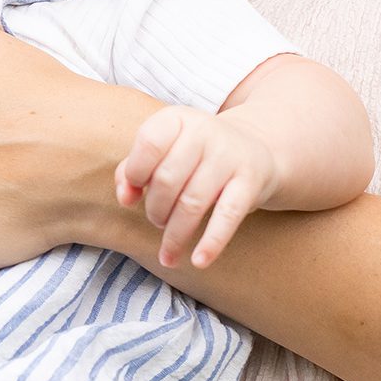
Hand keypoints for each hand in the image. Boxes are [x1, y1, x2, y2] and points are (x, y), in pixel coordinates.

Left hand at [115, 106, 277, 268]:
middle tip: (158, 220)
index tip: (137, 192)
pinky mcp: (251, 181)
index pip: (149, 143)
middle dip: (156, 210)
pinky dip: (211, 242)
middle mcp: (205, 131)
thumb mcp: (163, 151)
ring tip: (169, 251)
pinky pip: (228, 216)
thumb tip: (125, 199)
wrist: (255, 149)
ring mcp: (230, 155)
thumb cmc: (194, 156)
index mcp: (177, 119)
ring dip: (176, 234)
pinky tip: (198, 261)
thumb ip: (132, 171)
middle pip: (167, 179)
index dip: (136, 173)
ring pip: (193, 202)